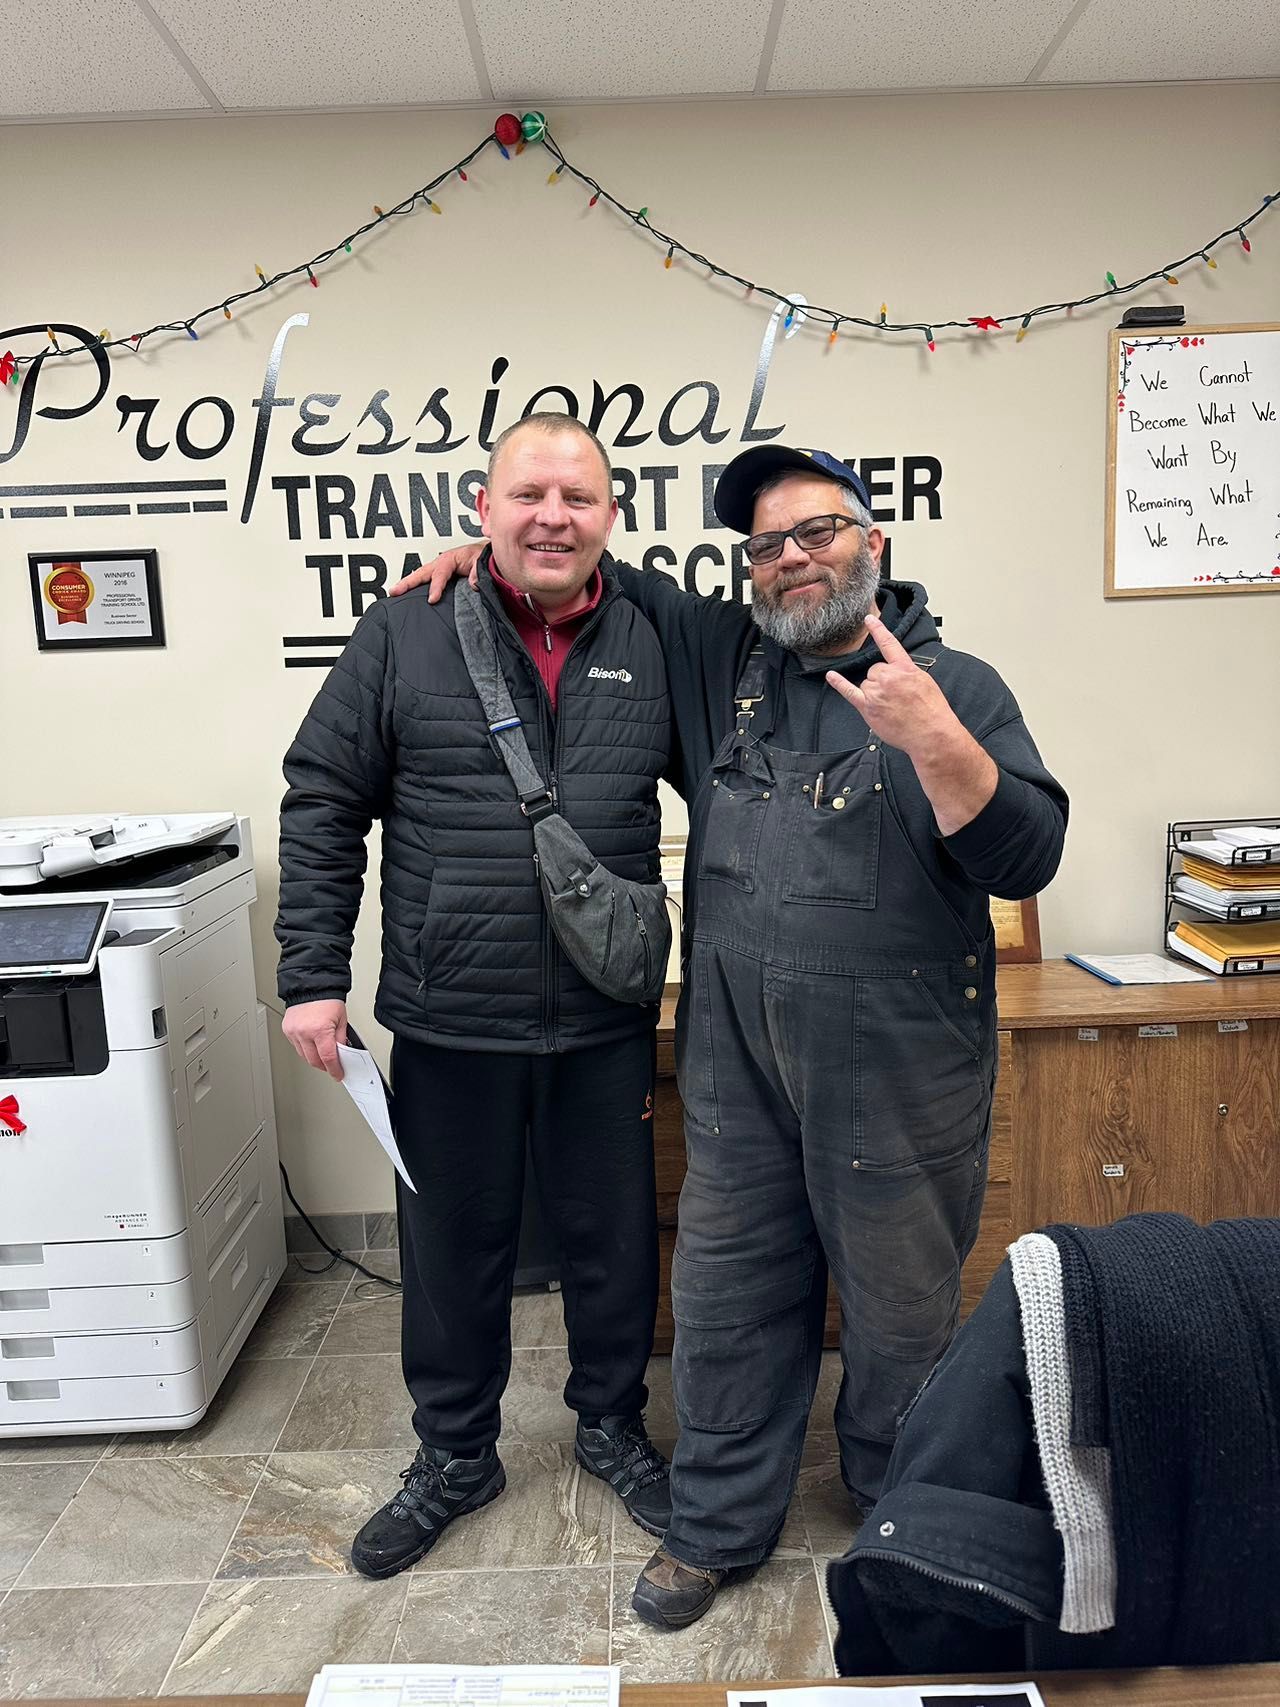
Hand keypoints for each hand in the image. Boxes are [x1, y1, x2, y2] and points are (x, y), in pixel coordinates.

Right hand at [282, 999, 347, 1079]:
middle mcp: (304, 1032)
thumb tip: (341, 1054)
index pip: (328, 1058)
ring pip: (303, 1055)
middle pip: (314, 1060)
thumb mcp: (341, 1020)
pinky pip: (296, 1046)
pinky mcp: (287, 1030)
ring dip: (314, 1058)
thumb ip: (340, 1039)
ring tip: (323, 1053)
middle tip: (332, 1066)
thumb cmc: (327, 998)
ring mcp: (293, 1031)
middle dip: (324, 1066)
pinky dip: (305, 1048)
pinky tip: (312, 1044)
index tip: (338, 1074)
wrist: (311, 984)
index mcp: (320, 1030)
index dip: (334, 1069)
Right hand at [388, 543, 484, 602]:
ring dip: (407, 584)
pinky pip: (426, 582)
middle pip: (421, 573)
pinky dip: (415, 588)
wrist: (486, 554)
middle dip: (407, 582)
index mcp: (450, 558)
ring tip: (394, 593)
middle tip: (395, 591)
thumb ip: (478, 571)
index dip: (435, 587)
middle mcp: (441, 563)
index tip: (432, 599)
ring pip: (420, 576)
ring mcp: (438, 570)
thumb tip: (473, 582)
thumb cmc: (482, 555)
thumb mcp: (482, 560)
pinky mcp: (440, 577)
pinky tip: (409, 596)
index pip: (440, 573)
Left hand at [824, 612, 956, 757]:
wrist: (930, 733)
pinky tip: (831, 677)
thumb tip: (898, 672)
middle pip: (875, 670)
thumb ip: (907, 672)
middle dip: (883, 680)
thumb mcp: (925, 682)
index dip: (877, 630)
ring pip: (866, 683)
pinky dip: (839, 684)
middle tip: (896, 696)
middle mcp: (888, 677)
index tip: (868, 620)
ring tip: (890, 705)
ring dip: (874, 692)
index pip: (888, 644)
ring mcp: (877, 692)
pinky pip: (849, 692)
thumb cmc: (931, 711)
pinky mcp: (868, 707)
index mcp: (905, 668)